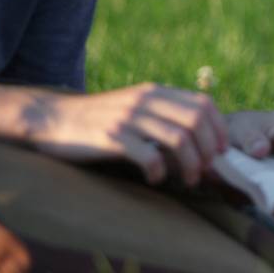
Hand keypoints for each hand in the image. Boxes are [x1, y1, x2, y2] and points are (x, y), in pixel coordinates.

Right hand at [21, 82, 227, 185]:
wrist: (52, 118)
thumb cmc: (97, 119)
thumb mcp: (133, 107)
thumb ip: (161, 114)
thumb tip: (197, 139)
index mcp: (154, 91)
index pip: (203, 103)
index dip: (219, 128)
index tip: (221, 151)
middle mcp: (146, 100)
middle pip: (196, 121)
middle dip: (209, 149)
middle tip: (207, 170)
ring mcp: (129, 118)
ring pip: (178, 139)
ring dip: (190, 164)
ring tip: (188, 180)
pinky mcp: (112, 138)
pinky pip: (148, 156)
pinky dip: (159, 171)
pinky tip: (155, 179)